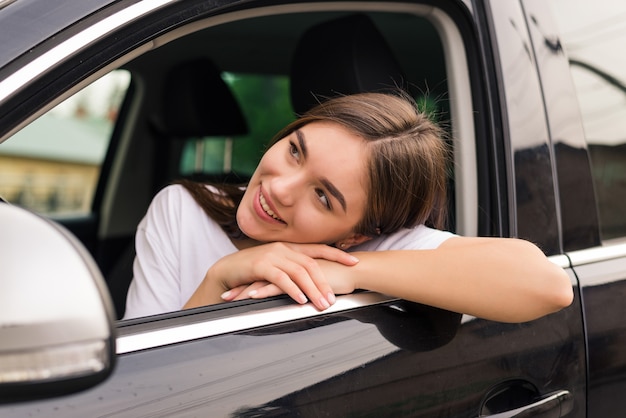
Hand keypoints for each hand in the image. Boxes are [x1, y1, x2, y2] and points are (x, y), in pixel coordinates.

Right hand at [210, 242, 358, 309]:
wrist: (226, 271)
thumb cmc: (251, 272)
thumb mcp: (275, 267)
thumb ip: (293, 271)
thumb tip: (312, 282)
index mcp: (289, 248)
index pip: (318, 249)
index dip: (337, 254)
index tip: (354, 261)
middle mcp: (283, 249)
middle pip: (311, 263)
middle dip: (325, 281)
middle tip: (335, 298)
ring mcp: (272, 256)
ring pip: (299, 271)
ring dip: (313, 289)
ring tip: (321, 303)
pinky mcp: (260, 266)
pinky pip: (281, 278)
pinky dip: (293, 290)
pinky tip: (300, 299)